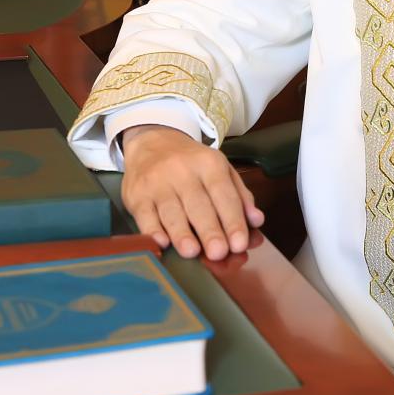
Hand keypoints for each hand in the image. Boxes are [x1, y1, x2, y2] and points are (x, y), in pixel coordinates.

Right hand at [120, 124, 264, 260]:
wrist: (152, 141)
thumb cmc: (191, 163)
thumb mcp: (221, 170)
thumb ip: (240, 196)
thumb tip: (256, 221)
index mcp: (209, 164)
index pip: (223, 194)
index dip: (232, 220)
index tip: (240, 243)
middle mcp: (182, 171)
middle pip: (198, 205)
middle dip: (209, 230)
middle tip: (218, 253)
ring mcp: (157, 182)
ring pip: (171, 211)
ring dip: (181, 233)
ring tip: (191, 252)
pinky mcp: (136, 195)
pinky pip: (144, 215)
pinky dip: (152, 230)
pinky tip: (161, 242)